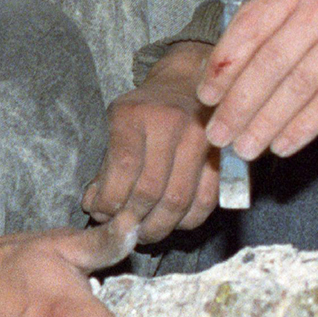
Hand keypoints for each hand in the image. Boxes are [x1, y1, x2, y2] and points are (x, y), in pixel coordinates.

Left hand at [84, 41, 218, 241]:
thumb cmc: (144, 109)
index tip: (100, 212)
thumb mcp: (117, 123)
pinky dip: (188, 221)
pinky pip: (207, 199)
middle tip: (123, 231)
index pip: (123, 166)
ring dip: (159, 227)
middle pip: (151, 189)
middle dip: (132, 219)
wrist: (188, 82)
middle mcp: (171, 125)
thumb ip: (106, 165)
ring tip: (144, 234)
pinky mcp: (223, 156)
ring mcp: (201, 140)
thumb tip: (95, 207)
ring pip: (179, 199)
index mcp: (136, 115)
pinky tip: (173, 224)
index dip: (109, 199)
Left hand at [200, 0, 317, 158]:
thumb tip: (216, 77)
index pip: (248, 30)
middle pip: (270, 62)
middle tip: (217, 134)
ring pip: (299, 85)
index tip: (206, 98)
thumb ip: (263, 26)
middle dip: (238, 104)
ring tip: (244, 147)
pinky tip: (282, 145)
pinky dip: (303, 126)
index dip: (223, 68)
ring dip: (266, 122)